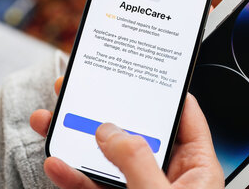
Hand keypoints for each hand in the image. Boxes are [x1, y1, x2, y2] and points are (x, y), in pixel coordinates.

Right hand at [31, 77, 248, 188]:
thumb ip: (138, 162)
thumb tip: (111, 129)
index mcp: (198, 170)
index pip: (185, 118)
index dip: (163, 91)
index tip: (139, 70)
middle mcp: (170, 178)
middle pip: (137, 133)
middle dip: (105, 111)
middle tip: (81, 88)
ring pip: (108, 160)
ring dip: (77, 140)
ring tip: (51, 119)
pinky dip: (73, 178)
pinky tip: (55, 162)